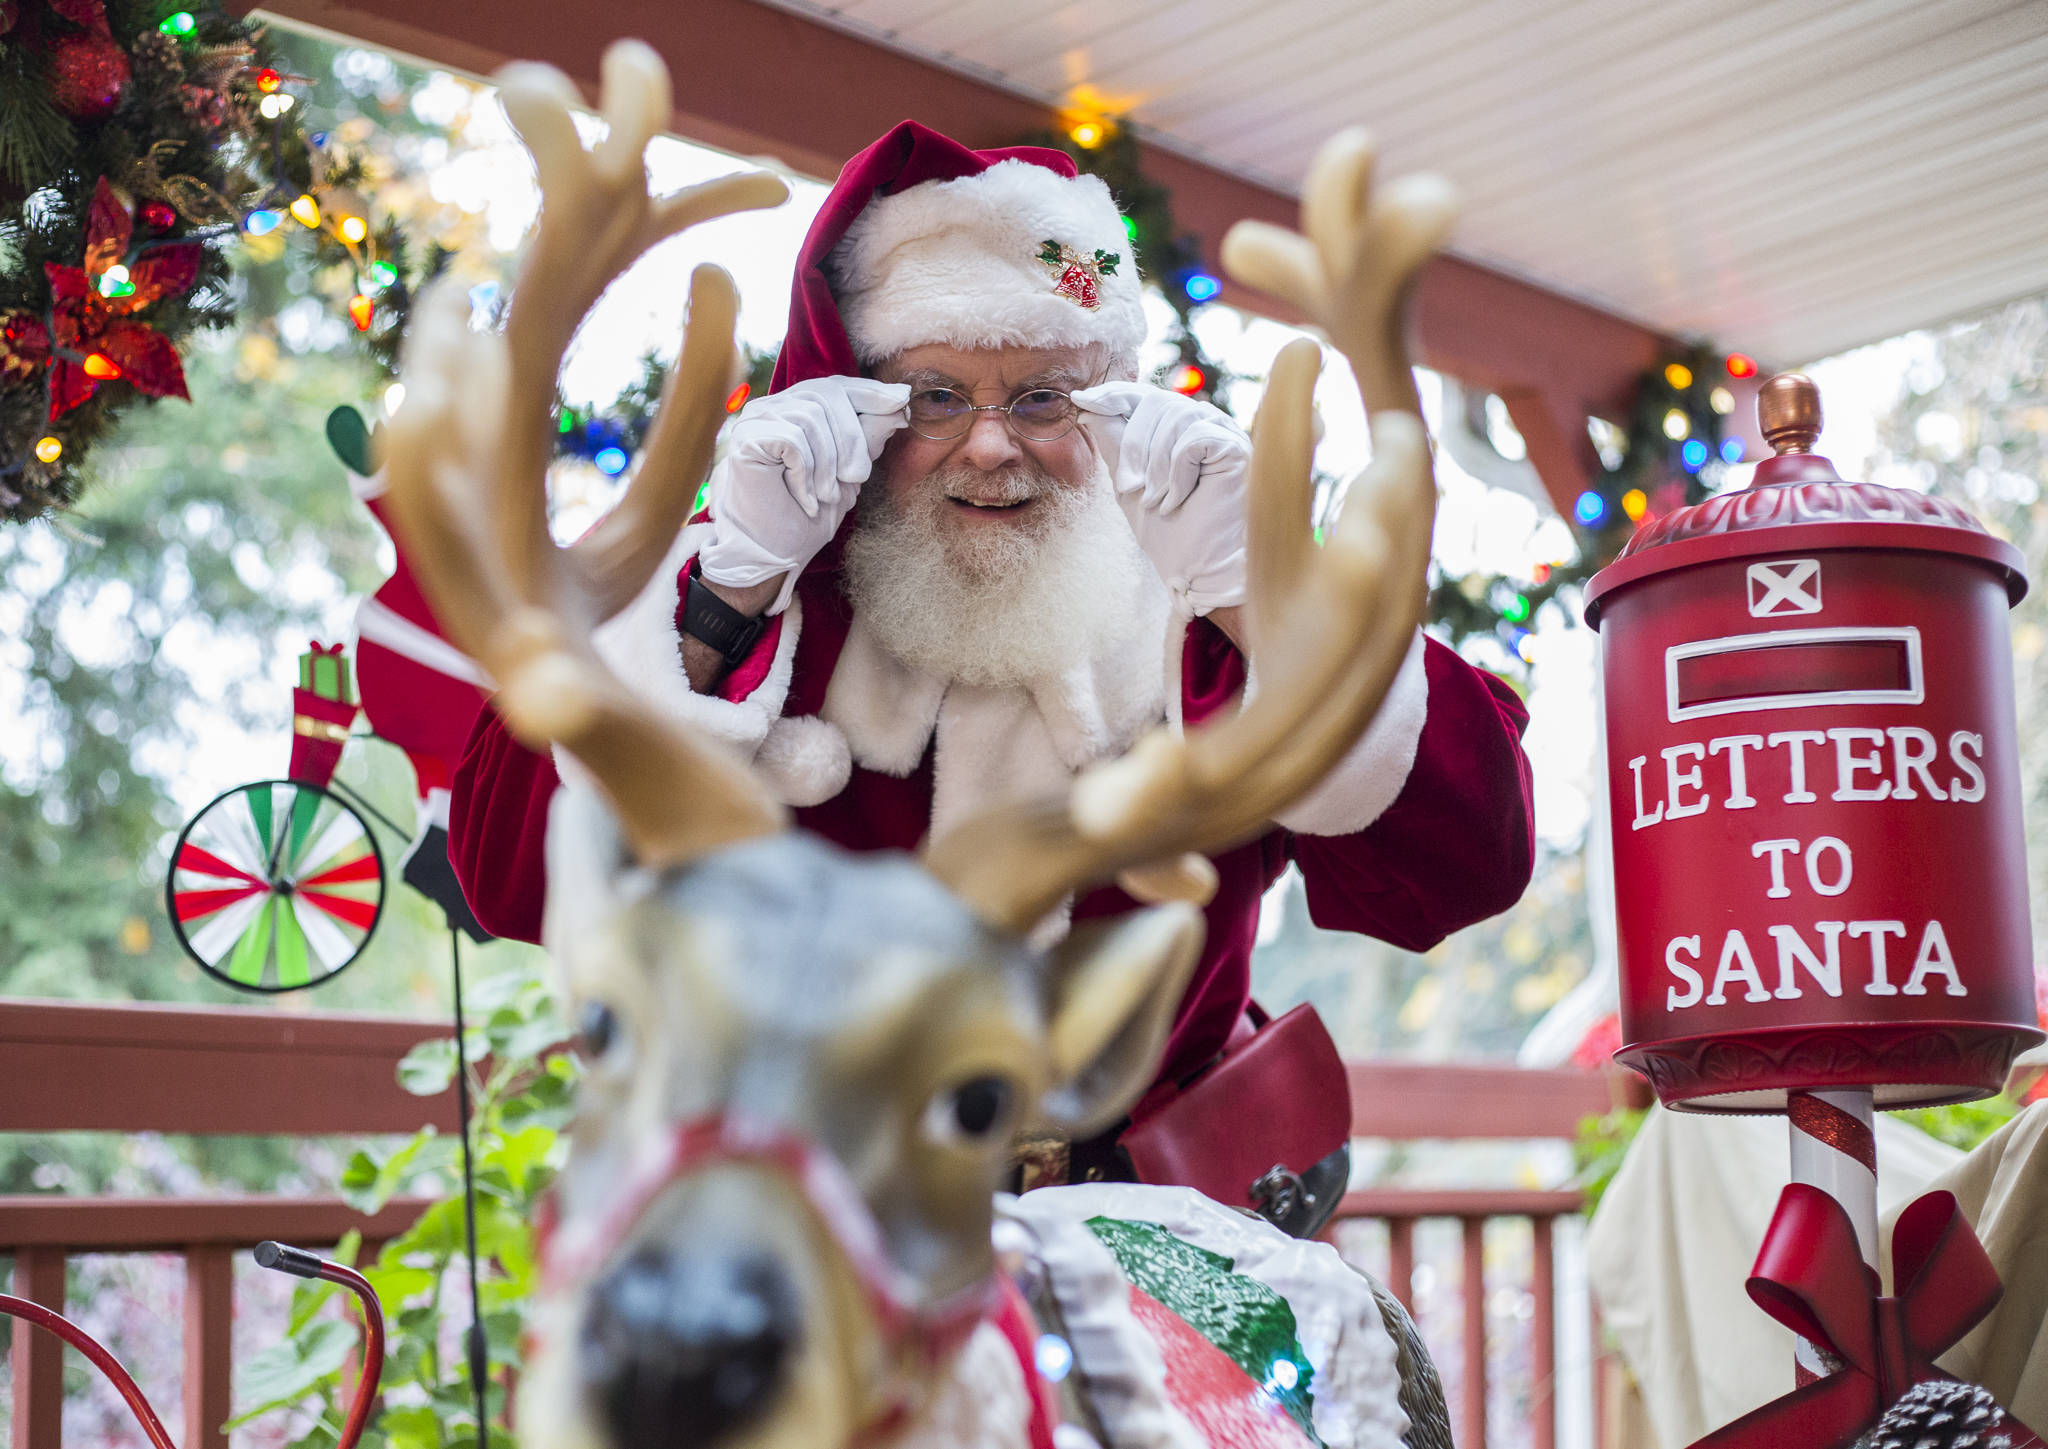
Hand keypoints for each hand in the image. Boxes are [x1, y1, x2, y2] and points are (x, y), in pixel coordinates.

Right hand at [695, 376, 910, 606]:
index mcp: (797, 410)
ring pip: (810, 418)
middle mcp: (774, 407)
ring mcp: (756, 420)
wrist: (773, 553)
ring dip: (827, 464)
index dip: (871, 392)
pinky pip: (792, 440)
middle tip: (856, 477)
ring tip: (824, 495)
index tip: (902, 399)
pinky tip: (804, 498)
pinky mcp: (746, 438)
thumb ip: (868, 437)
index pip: (837, 386)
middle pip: (826, 395)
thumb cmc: (806, 517)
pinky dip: (805, 473)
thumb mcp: (850, 473)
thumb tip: (899, 402)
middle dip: (851, 438)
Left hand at [1074, 382, 1250, 613]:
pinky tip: (1181, 500)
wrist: (1198, 571)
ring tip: (1158, 502)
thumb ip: (1112, 441)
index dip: (1112, 394)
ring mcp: (1225, 432)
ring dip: (1155, 467)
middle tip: (1132, 489)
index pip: (1144, 395)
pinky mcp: (1237, 448)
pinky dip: (1178, 474)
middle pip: (1155, 403)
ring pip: (1174, 417)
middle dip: (1134, 447)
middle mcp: (1206, 423)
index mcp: (1180, 427)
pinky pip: (1192, 439)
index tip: (1079, 399)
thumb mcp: (1128, 481)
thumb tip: (1087, 402)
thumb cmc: (1170, 533)